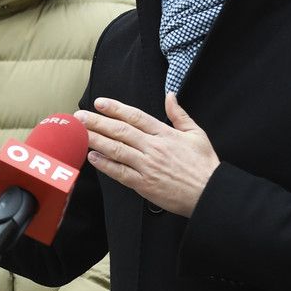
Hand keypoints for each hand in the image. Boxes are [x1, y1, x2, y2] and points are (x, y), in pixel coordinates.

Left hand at [76, 92, 218, 216]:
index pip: (136, 117)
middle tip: (80, 117)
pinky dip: (105, 165)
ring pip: (116, 150)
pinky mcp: (144, 184)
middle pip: (120, 131)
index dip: (116, 108)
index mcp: (165, 134)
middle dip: (97, 122)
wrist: (210, 194)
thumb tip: (170, 96)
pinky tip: (92, 157)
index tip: (99, 103)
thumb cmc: (204, 165)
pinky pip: (120, 172)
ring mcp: (147, 166)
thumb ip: (179, 115)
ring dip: (96, 140)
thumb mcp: (196, 134)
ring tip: (80, 133)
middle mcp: (153, 148)